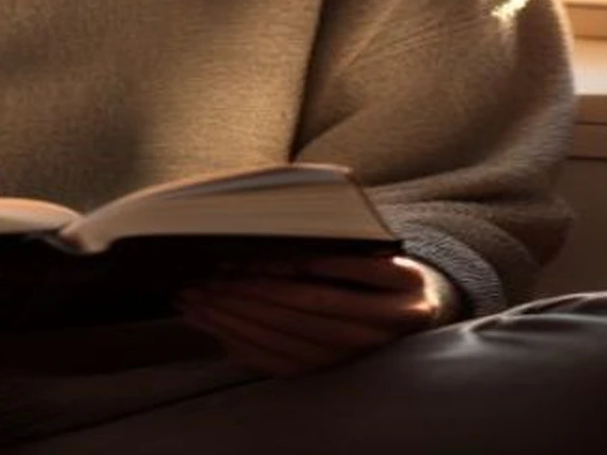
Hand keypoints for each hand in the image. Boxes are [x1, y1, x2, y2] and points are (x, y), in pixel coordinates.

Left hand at [177, 254, 447, 377]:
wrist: (410, 307)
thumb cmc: (374, 259)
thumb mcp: (366, 239)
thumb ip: (328, 234)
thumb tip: (260, 234)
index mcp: (404, 279)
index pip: (340, 271)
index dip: (290, 265)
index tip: (245, 256)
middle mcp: (390, 321)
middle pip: (308, 308)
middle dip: (250, 293)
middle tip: (204, 280)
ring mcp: (364, 353)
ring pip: (292, 339)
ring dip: (237, 320)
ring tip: (196, 301)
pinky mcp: (337, 372)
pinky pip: (285, 364)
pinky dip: (244, 345)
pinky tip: (212, 328)